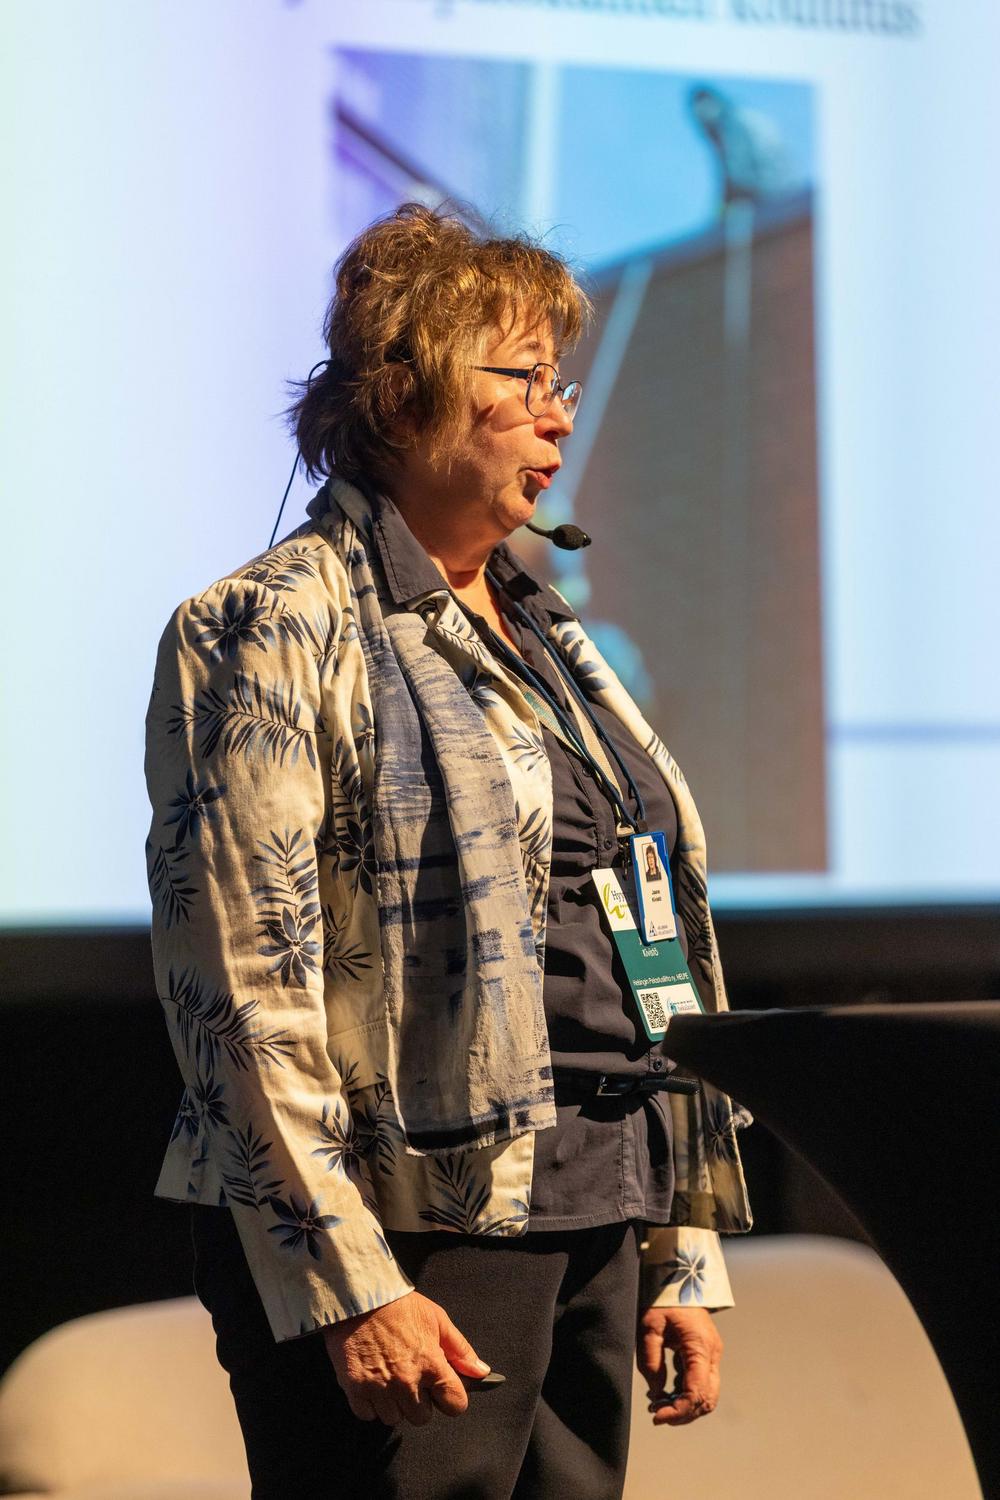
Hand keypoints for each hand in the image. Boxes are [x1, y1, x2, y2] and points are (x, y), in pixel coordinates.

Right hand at [322, 1290, 489, 1426]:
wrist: (358, 1297)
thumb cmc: (398, 1306)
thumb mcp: (436, 1319)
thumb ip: (460, 1349)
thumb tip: (481, 1372)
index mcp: (431, 1364)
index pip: (455, 1405)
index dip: (450, 1397)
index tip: (442, 1390)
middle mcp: (406, 1381)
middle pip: (422, 1418)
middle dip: (419, 1402)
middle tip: (410, 1378)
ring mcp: (380, 1388)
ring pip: (394, 1418)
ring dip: (393, 1404)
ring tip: (389, 1377)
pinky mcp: (355, 1389)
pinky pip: (368, 1415)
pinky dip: (370, 1403)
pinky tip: (372, 1381)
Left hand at [636, 1306, 721, 1425]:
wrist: (677, 1276)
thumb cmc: (663, 1298)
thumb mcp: (649, 1326)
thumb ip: (651, 1360)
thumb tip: (656, 1393)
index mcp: (700, 1346)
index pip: (697, 1392)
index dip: (678, 1411)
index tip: (657, 1416)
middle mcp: (712, 1353)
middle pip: (707, 1399)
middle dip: (683, 1413)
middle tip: (657, 1415)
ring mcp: (711, 1354)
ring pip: (707, 1394)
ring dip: (685, 1406)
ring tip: (657, 1406)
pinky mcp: (705, 1354)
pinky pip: (700, 1383)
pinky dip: (685, 1394)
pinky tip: (664, 1394)